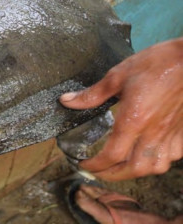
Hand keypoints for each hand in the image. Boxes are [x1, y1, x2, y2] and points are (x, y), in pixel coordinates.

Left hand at [60, 38, 182, 180]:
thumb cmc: (157, 63)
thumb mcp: (118, 75)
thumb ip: (92, 93)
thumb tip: (67, 100)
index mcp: (134, 119)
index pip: (112, 155)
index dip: (96, 165)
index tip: (84, 164)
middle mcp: (153, 131)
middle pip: (134, 168)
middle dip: (113, 175)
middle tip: (99, 172)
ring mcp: (171, 133)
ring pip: (156, 167)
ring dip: (136, 172)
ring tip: (122, 167)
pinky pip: (173, 156)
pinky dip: (158, 161)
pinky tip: (149, 154)